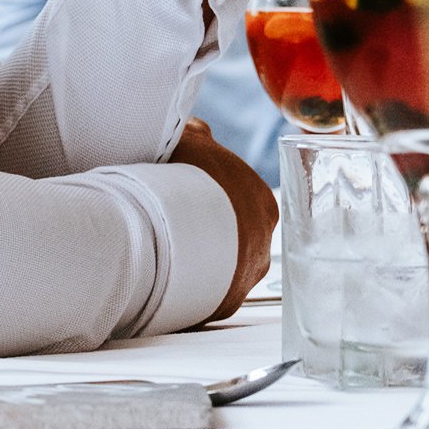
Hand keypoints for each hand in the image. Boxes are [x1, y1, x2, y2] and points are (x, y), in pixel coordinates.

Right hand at [168, 118, 275, 321]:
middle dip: (206, 225)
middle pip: (233, 229)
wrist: (170, 228)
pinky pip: (208, 291)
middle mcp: (263, 238)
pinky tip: (167, 272)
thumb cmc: (180, 178)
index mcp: (260, 199)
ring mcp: (247, 273)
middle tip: (170, 218)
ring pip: (223, 263)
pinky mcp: (225, 302)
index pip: (235, 194)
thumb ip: (197, 133)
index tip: (181, 189)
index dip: (206, 190)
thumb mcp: (188, 141)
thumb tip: (197, 126)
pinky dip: (191, 282)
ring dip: (200, 256)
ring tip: (164, 247)